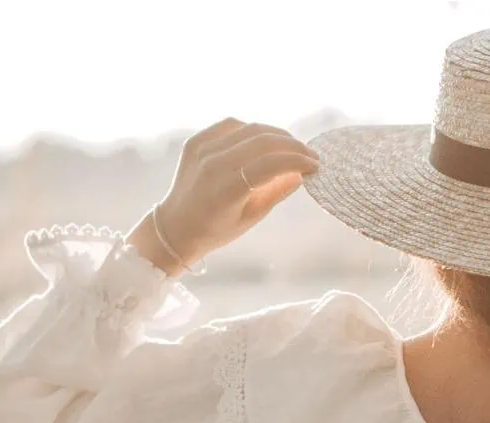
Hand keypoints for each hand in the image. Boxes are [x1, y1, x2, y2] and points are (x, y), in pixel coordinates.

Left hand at [128, 118, 319, 274]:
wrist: (174, 227)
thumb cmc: (215, 230)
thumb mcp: (251, 218)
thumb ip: (276, 192)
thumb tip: (301, 173)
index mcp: (227, 190)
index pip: (272, 164)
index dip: (297, 161)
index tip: (315, 165)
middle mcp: (213, 165)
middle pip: (263, 141)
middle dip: (292, 145)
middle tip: (310, 154)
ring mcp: (202, 150)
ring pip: (249, 129)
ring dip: (276, 135)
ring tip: (292, 146)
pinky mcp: (195, 142)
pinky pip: (230, 126)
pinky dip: (251, 130)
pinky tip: (264, 140)